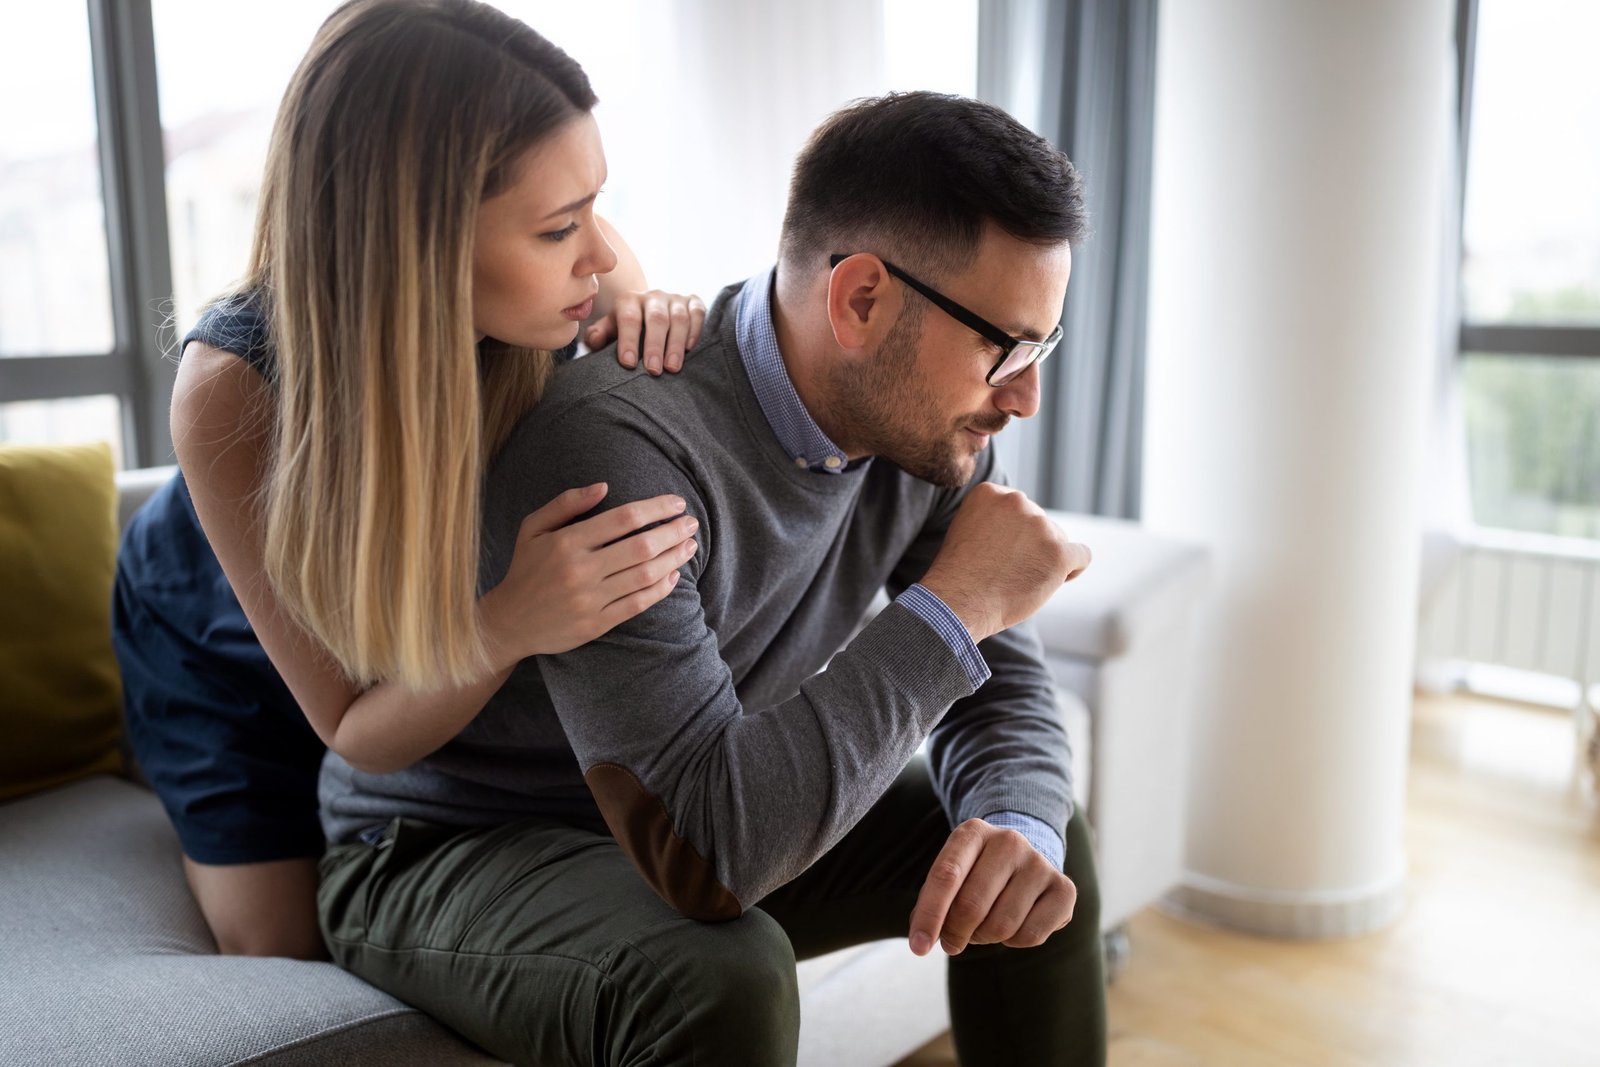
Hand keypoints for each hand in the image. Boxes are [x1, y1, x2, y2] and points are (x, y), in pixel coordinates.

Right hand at [479, 484, 699, 665]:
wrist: (510, 622)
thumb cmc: (525, 568)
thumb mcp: (533, 528)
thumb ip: (566, 503)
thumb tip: (604, 486)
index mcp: (566, 542)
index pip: (623, 519)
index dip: (655, 509)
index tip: (676, 503)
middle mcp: (580, 570)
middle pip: (641, 546)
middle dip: (672, 532)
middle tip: (691, 524)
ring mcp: (590, 599)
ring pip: (644, 575)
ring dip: (673, 558)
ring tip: (690, 546)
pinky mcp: (596, 624)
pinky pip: (637, 603)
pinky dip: (660, 589)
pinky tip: (673, 575)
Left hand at [584, 289, 706, 375]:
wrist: (649, 314)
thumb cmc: (627, 331)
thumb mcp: (610, 331)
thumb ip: (599, 335)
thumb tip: (594, 339)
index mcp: (628, 300)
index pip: (629, 319)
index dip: (628, 341)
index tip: (629, 364)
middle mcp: (652, 296)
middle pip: (656, 318)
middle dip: (655, 345)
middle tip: (653, 370)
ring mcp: (674, 298)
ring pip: (678, 318)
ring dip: (676, 344)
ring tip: (672, 368)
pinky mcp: (693, 302)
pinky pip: (697, 313)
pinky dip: (695, 330)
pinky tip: (689, 349)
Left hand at [907, 819, 1076, 956]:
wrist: (1022, 860)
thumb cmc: (976, 873)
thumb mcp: (951, 876)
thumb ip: (932, 904)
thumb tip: (922, 940)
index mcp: (973, 831)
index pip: (946, 876)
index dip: (930, 916)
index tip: (918, 948)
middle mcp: (1009, 841)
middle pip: (972, 905)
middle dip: (955, 933)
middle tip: (951, 941)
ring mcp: (1039, 863)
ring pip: (1001, 925)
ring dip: (984, 938)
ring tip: (983, 926)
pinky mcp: (1064, 888)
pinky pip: (1030, 936)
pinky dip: (1014, 942)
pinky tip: (1013, 924)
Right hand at [918, 483, 1090, 642]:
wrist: (959, 602)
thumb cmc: (961, 575)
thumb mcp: (969, 529)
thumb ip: (995, 518)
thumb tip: (1026, 526)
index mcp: (991, 493)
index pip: (1019, 509)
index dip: (1014, 533)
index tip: (998, 553)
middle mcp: (1017, 502)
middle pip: (1040, 523)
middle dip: (1031, 546)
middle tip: (1007, 571)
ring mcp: (1040, 526)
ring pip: (1059, 540)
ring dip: (1046, 560)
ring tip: (1020, 581)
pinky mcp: (1059, 552)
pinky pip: (1082, 555)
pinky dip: (1072, 569)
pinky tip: (1056, 580)